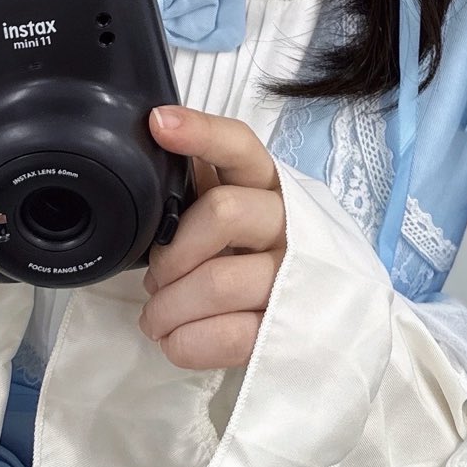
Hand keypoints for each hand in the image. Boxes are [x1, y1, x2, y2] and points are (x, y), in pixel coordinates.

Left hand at [136, 105, 286, 371]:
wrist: (315, 318)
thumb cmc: (252, 256)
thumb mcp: (233, 211)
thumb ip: (200, 187)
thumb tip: (151, 162)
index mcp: (267, 184)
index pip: (239, 146)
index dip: (201, 132)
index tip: (159, 125)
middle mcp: (287, 223)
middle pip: (224, 213)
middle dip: (173, 251)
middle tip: (156, 275)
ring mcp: (292, 278)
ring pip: (219, 281)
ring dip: (169, 306)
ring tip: (156, 317)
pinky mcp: (285, 332)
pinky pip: (229, 336)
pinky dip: (185, 341)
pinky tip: (174, 339)